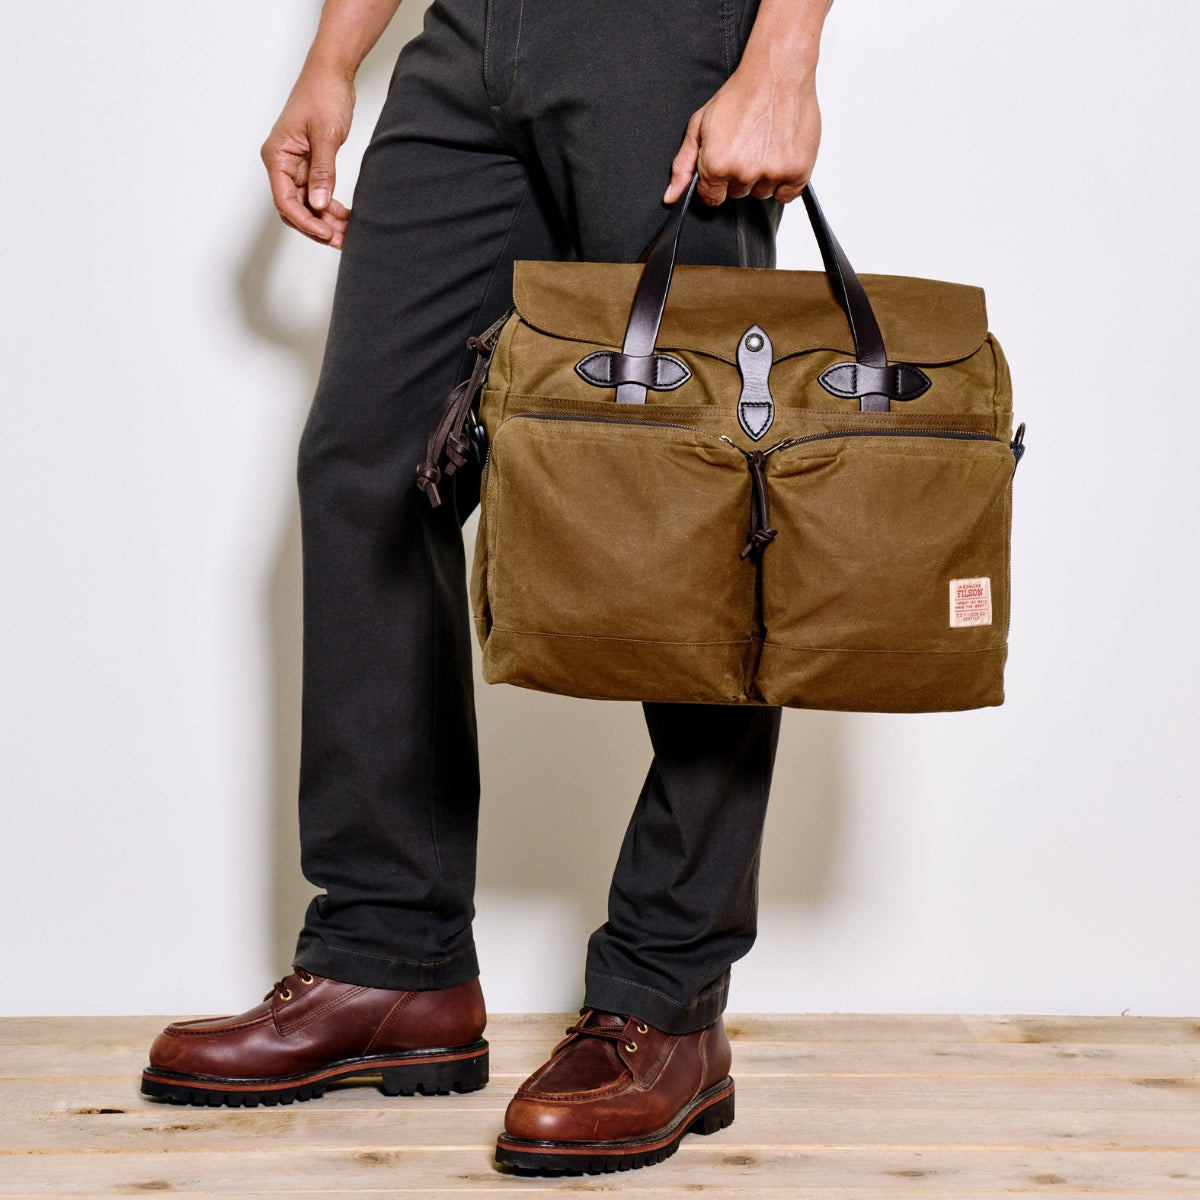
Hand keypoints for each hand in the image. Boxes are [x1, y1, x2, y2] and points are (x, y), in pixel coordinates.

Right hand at [261, 67, 355, 247]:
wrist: (331, 74)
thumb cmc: (323, 95)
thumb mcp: (326, 135)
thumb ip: (322, 172)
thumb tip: (318, 205)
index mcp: (277, 156)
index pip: (285, 200)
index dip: (305, 221)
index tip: (326, 233)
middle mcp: (282, 163)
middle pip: (294, 207)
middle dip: (316, 226)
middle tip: (340, 240)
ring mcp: (296, 165)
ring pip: (308, 204)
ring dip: (326, 220)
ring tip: (348, 233)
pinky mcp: (310, 164)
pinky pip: (317, 193)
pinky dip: (330, 206)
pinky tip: (346, 217)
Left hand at [663, 60, 820, 207]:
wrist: (777, 72)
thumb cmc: (740, 94)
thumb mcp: (700, 125)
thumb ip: (683, 165)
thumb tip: (672, 197)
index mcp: (717, 165)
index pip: (712, 197)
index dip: (716, 182)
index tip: (725, 163)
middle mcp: (744, 173)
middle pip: (738, 194)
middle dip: (740, 175)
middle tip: (747, 145)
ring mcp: (772, 173)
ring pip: (762, 193)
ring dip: (763, 177)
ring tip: (765, 145)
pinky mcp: (797, 171)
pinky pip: (787, 195)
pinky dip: (785, 181)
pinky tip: (780, 156)